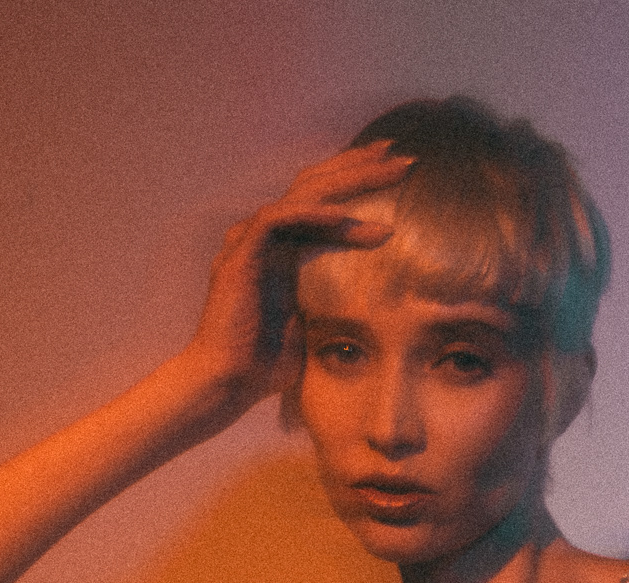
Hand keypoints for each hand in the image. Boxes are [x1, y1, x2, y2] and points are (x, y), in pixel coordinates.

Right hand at [185, 141, 412, 410]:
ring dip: (347, 181)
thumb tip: (370, 303)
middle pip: (315, 185)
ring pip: (302, 194)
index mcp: (280, 247)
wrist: (228, 382)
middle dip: (359, 167)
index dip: (356, 183)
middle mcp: (264, 235)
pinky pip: (279, 219)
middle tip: (401, 155)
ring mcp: (250, 241)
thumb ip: (331, 299)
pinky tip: (345, 216)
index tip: (395, 172)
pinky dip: (312, 214)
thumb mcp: (312, 323)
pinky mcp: (242, 254)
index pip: (321, 201)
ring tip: (387, 172)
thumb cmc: (264, 363)